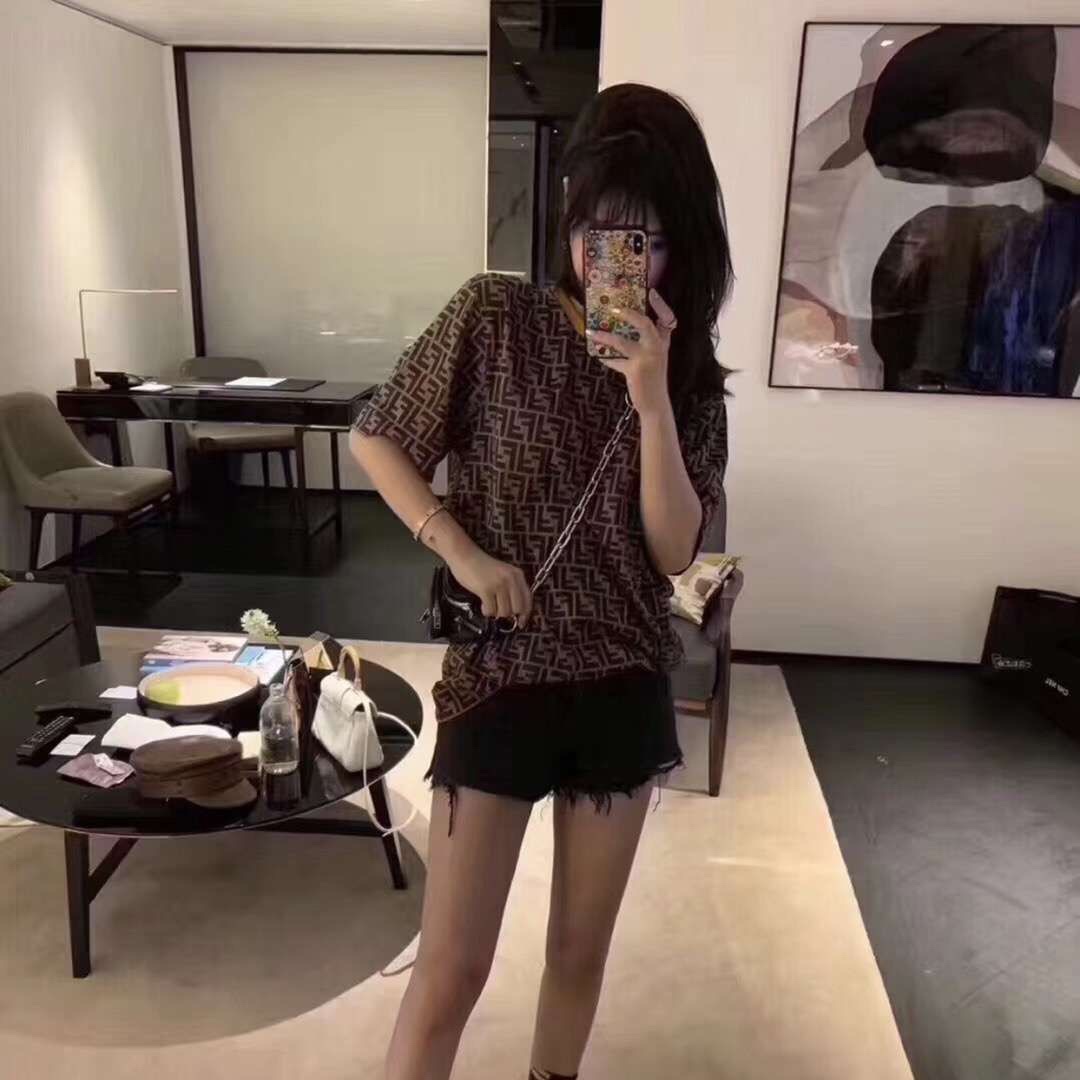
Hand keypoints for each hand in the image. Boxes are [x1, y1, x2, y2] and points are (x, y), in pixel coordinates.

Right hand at [447, 547, 532, 628]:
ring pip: (504, 612)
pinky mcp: (486, 589)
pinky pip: (491, 610)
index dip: (525, 614)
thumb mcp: (503, 573)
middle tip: (498, 610)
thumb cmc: (481, 566)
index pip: (528, 599)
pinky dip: (487, 611)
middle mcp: (511, 579)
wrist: (464, 555)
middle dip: (508, 613)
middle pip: (517, 609)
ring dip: (495, 612)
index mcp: (517, 575)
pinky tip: (483, 604)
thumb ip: (511, 588)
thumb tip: (516, 611)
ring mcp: (499, 584)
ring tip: (488, 604)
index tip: (521, 622)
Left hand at [587, 287, 676, 416]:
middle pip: (644, 324)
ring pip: (622, 342)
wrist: (655, 403)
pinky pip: (615, 361)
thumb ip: (643, 344)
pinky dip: (606, 358)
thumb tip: (619, 329)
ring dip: (604, 336)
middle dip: (628, 314)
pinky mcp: (635, 370)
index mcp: (663, 342)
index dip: (660, 304)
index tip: (651, 292)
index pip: (667, 319)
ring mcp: (647, 358)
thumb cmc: (651, 379)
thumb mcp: (652, 358)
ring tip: (591, 332)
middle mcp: (657, 347)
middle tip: (612, 309)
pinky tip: (598, 355)